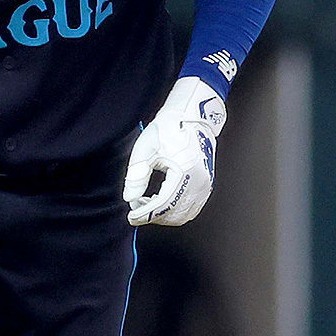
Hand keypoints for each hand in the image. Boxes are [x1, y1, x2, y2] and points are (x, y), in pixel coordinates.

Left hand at [124, 76, 225, 226]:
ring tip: (148, 202)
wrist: (192, 118)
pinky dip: (174, 211)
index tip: (131, 217)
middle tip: (137, 207)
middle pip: (174, 214)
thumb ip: (137, 174)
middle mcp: (199, 182)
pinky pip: (191, 209)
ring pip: (183, 216)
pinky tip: (161, 200)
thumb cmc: (170, 128)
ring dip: (164, 215)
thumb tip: (130, 198)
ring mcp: (205, 185)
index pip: (163, 204)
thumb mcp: (146, 147)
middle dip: (153, 216)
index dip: (145, 214)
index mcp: (185, 171)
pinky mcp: (206, 186)